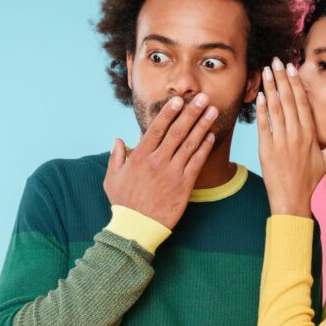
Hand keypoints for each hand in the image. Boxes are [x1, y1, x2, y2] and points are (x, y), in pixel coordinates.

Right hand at [104, 92, 217, 228]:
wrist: (137, 228)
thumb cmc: (124, 204)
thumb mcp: (112, 179)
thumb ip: (116, 158)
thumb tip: (118, 140)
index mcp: (139, 157)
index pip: (157, 129)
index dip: (169, 113)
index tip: (178, 100)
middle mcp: (157, 162)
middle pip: (177, 132)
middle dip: (191, 112)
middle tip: (203, 97)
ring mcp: (172, 173)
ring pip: (189, 144)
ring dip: (202, 126)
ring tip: (212, 111)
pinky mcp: (183, 186)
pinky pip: (196, 163)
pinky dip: (204, 148)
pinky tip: (211, 137)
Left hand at [257, 58, 325, 216]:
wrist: (292, 200)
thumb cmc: (309, 181)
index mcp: (310, 135)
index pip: (303, 103)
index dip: (296, 84)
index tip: (292, 68)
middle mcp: (296, 135)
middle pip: (289, 101)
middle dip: (282, 79)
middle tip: (275, 61)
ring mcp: (281, 142)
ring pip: (276, 109)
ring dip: (270, 88)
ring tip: (266, 71)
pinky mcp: (267, 149)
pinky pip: (264, 125)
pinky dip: (262, 109)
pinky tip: (260, 94)